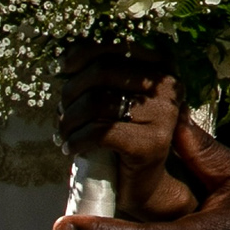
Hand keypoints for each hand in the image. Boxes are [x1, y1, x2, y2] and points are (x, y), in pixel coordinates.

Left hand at [54, 47, 199, 226]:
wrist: (143, 184)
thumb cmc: (122, 136)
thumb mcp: (115, 98)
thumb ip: (101, 74)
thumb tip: (65, 58)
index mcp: (161, 67)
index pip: (117, 46)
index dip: (83, 53)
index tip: (63, 69)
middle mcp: (168, 87)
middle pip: (103, 71)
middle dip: (71, 91)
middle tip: (61, 112)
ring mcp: (164, 115)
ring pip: (97, 102)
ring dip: (70, 120)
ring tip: (64, 133)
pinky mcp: (151, 143)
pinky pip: (100, 132)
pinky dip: (77, 140)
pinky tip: (71, 148)